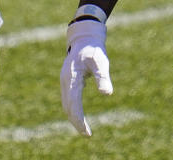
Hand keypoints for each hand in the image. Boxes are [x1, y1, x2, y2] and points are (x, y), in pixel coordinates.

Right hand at [60, 19, 112, 135]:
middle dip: (76, 121)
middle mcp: (65, 81)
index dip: (79, 119)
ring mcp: (65, 80)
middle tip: (87, 134)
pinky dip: (73, 109)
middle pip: (67, 106)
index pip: (73, 104)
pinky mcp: (68, 80)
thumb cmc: (94, 49)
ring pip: (66, 104)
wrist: (85, 37)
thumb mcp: (101, 62)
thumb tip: (107, 94)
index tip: (87, 132)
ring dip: (74, 117)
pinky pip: (68, 98)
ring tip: (84, 129)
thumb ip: (103, 77)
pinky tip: (80, 115)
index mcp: (71, 77)